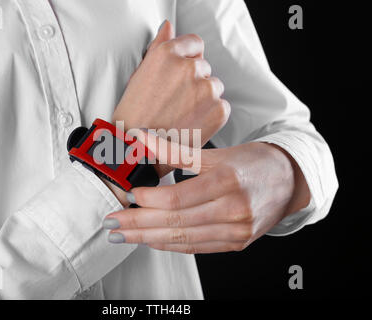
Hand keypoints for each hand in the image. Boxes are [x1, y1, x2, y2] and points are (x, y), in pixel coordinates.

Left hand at [103, 133, 310, 252]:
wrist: (288, 180)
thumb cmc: (252, 162)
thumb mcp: (216, 152)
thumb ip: (176, 151)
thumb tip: (141, 139)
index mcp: (228, 182)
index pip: (179, 198)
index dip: (149, 200)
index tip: (128, 196)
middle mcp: (234, 211)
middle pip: (177, 222)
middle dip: (139, 224)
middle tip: (111, 223)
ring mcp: (237, 231)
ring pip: (184, 239)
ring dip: (149, 238)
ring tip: (123, 235)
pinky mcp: (236, 243)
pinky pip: (198, 247)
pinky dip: (171, 245)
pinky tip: (151, 241)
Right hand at [112, 20, 228, 144]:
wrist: (138, 149)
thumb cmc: (135, 115)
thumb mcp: (140, 74)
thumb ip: (159, 46)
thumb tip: (168, 27)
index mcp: (167, 54)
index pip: (194, 44)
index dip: (187, 60)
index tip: (180, 76)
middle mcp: (188, 68)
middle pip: (204, 67)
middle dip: (193, 82)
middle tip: (175, 101)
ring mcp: (205, 88)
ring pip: (213, 87)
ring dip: (203, 98)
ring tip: (182, 114)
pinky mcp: (218, 109)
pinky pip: (222, 106)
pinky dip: (211, 115)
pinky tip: (191, 123)